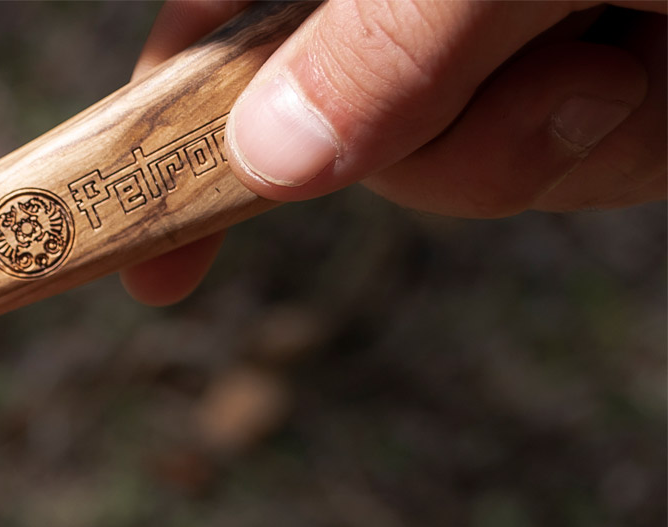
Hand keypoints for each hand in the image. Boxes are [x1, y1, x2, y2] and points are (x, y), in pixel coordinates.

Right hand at [124, 0, 667, 305]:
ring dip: (536, 146)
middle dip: (413, 143)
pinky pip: (568, 175)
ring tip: (625, 54)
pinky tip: (656, 77)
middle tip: (526, 76)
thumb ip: (385, 37)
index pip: (225, 17)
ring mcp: (525, 34)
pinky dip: (615, 151)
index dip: (166, 126)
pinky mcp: (617, 85)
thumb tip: (264, 160)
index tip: (149, 264)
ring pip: (457, 161)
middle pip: (333, 113)